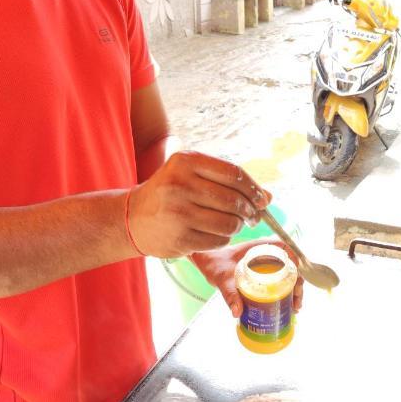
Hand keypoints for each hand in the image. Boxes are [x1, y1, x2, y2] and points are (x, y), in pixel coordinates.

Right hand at [127, 152, 270, 257]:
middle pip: (235, 200)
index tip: (262, 199)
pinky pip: (219, 240)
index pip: (234, 174)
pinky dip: (224, 238)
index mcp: (185, 162)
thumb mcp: (192, 176)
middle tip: (253, 216)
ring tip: (233, 224)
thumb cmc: (169, 193)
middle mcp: (181, 184)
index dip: (254, 188)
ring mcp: (179, 213)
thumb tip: (268, 197)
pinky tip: (216, 234)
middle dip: (250, 211)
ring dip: (238, 226)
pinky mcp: (180, 238)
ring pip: (230, 223)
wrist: (132, 219)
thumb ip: (228, 182)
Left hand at [191, 240, 303, 317]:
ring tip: (295, 307)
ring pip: (287, 274)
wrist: (207, 263)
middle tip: (297, 301)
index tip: (298, 279)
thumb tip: (237, 312)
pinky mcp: (263, 273)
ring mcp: (266, 263)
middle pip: (289, 265)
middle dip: (298, 282)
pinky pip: (279, 279)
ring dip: (294, 289)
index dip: (296, 262)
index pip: (284, 249)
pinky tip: (287, 305)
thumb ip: (229, 294)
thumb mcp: (222, 279)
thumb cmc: (214, 265)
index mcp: (259, 247)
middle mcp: (266, 253)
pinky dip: (286, 291)